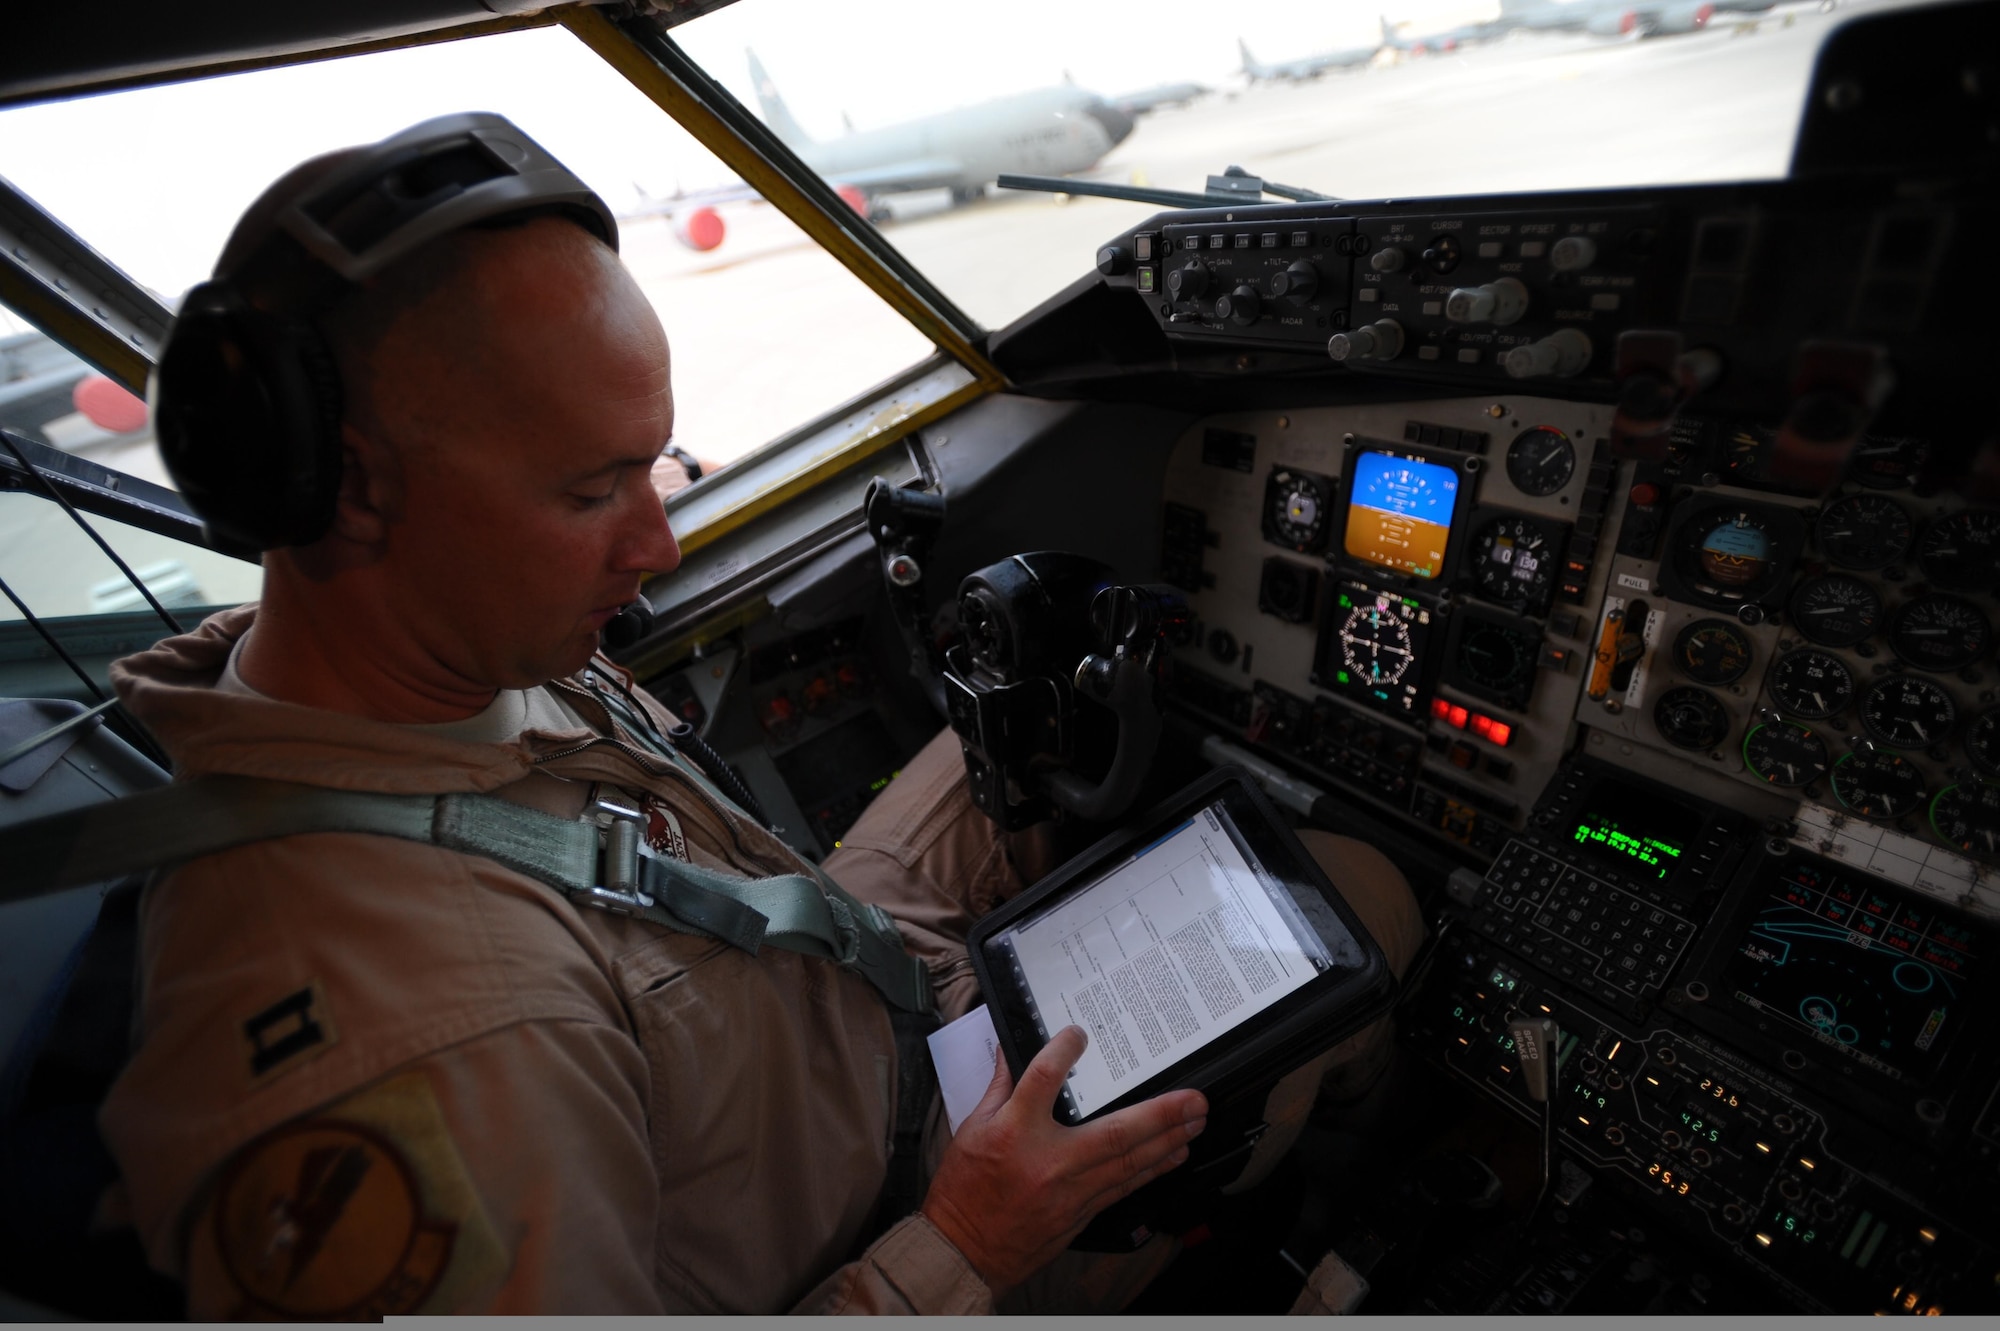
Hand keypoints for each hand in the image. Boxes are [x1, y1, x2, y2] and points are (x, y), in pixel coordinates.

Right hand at [920, 1026, 1206, 1291]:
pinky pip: (1123, 1188)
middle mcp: (1049, 1161)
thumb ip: (999, 1087)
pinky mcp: (1080, 1213)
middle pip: (1115, 1132)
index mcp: (1014, 1132)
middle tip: (1194, 1099)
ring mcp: (1070, 1191)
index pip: (1044, 1078)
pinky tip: (1173, 1155)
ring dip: (1168, 1140)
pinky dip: (1151, 1170)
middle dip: (1161, 1114)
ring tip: (1195, 1121)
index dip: (1064, 1051)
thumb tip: (1010, 1051)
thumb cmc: (964, 1191)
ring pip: (1129, 1162)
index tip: (1079, 1034)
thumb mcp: (971, 1129)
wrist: (964, 1251)